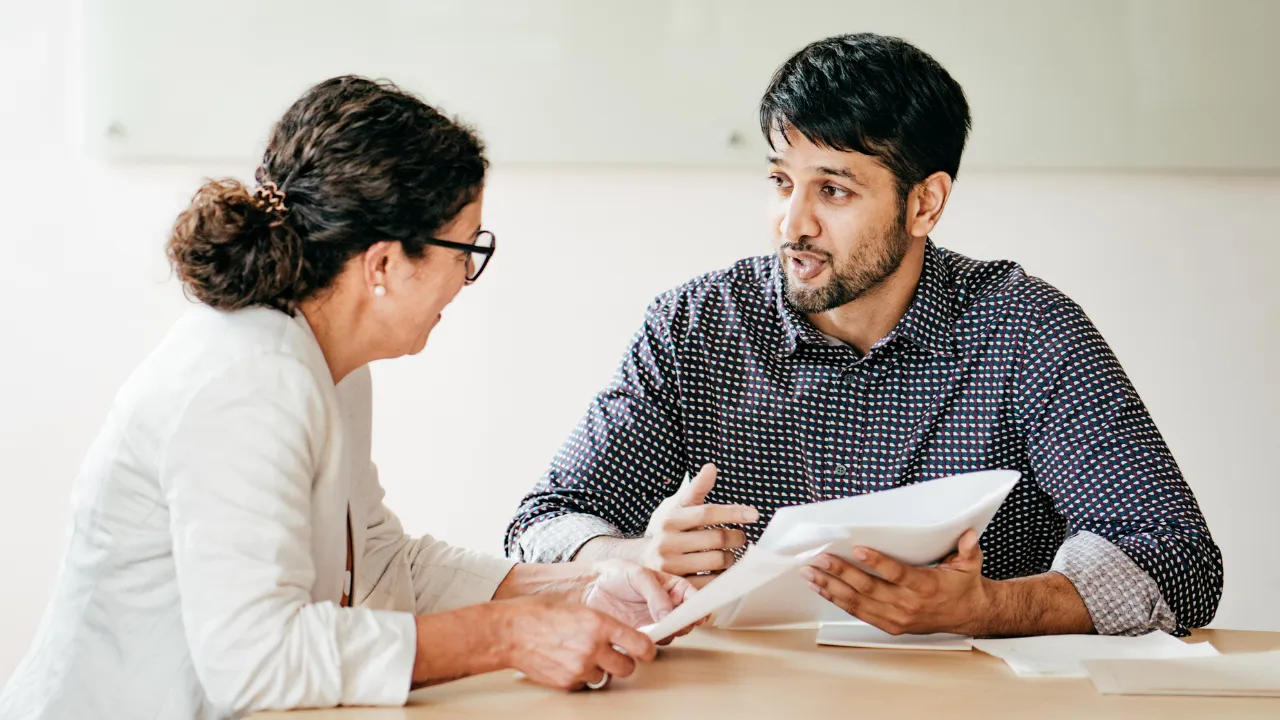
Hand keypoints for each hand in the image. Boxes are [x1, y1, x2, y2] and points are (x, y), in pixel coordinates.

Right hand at [498, 598, 656, 690]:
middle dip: (622, 662)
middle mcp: (593, 647)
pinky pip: (584, 683)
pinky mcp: (567, 682)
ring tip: (579, 654)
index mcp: (600, 623)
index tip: (646, 651)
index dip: (646, 650)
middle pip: (627, 668)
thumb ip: (604, 623)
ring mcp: (580, 667)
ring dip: (598, 669)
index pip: (641, 645)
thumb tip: (624, 635)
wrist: (511, 631)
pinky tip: (565, 661)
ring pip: (604, 676)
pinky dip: (579, 676)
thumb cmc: (541, 613)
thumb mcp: (580, 608)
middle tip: (613, 655)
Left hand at [581, 559, 697, 629]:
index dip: (699, 607)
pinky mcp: (643, 633)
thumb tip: (668, 614)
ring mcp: (656, 620)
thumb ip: (656, 594)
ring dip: (668, 633)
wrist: (591, 588)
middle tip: (675, 623)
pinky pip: (655, 642)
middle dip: (684, 623)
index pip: (693, 597)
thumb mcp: (639, 576)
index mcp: (672, 587)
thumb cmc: (616, 574)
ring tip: (657, 626)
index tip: (699, 616)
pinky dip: (653, 640)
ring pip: (673, 633)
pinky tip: (644, 633)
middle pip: (687, 619)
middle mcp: (667, 605)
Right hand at [642, 463, 758, 586]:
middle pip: (717, 538)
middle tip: (740, 537)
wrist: (642, 563)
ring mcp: (671, 568)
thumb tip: (711, 467)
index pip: (707, 513)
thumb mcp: (679, 509)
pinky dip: (723, 576)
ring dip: (731, 557)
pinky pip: (713, 582)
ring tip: (729, 554)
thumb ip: (697, 489)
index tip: (754, 514)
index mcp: (670, 520)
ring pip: (718, 560)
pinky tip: (722, 570)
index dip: (733, 512)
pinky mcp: (678, 587)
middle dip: (736, 537)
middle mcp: (667, 543)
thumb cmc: (670, 533)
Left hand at [802, 529, 991, 635]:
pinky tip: (822, 589)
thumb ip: (969, 549)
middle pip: (869, 589)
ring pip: (858, 603)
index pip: (898, 574)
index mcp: (926, 587)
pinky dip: (837, 600)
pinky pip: (858, 613)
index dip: (877, 562)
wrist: (969, 615)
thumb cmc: (964, 585)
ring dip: (831, 587)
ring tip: (811, 574)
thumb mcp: (971, 564)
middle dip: (841, 572)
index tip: (858, 549)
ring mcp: (897, 618)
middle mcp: (908, 605)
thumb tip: (969, 534)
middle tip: (820, 559)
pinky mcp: (889, 626)